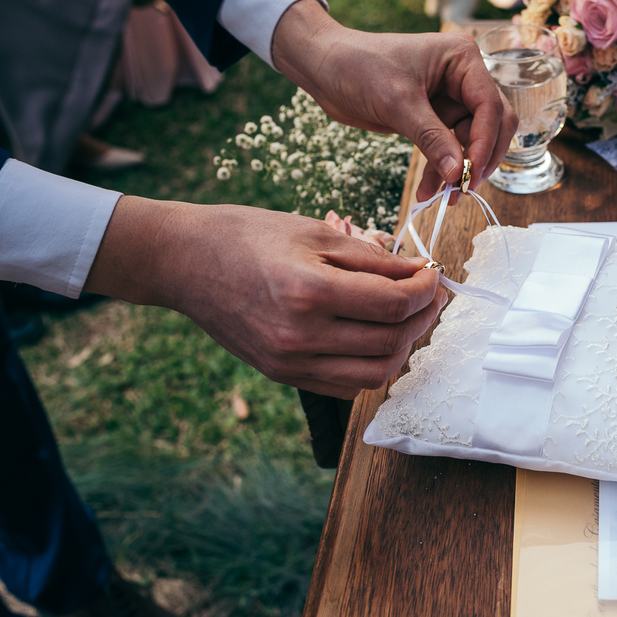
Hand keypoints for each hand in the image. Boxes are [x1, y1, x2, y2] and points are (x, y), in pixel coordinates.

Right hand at [84, 196, 445, 397]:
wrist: (184, 262)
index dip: (426, 290)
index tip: (433, 273)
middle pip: (391, 343)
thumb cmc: (247, 236)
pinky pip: (347, 385)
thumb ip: (372, 257)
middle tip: (429, 295)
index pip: (394, 304)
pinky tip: (374, 336)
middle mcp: (300, 336)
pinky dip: (371, 365)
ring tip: (407, 317)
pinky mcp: (283, 375)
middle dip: (421, 318)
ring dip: (402, 347)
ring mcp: (290, 362)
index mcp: (309, 292)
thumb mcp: (314, 231)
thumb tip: (419, 272)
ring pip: (374, 374)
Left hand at [271, 0, 517, 202]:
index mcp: (462, 59)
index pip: (490, 106)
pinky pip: (447, 149)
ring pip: (470, 143)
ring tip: (444, 199)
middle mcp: (463, 77)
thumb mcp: (397, 102)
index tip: (469, 175)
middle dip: (479, 159)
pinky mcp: (434, 118)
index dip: (485, 143)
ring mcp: (450, 99)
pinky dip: (439, 170)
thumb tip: (458, 174)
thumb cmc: (358, 67)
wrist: (324, 67)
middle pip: (492, 125)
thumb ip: (431, 138)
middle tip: (464, 189)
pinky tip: (427, 191)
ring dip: (458, 171)